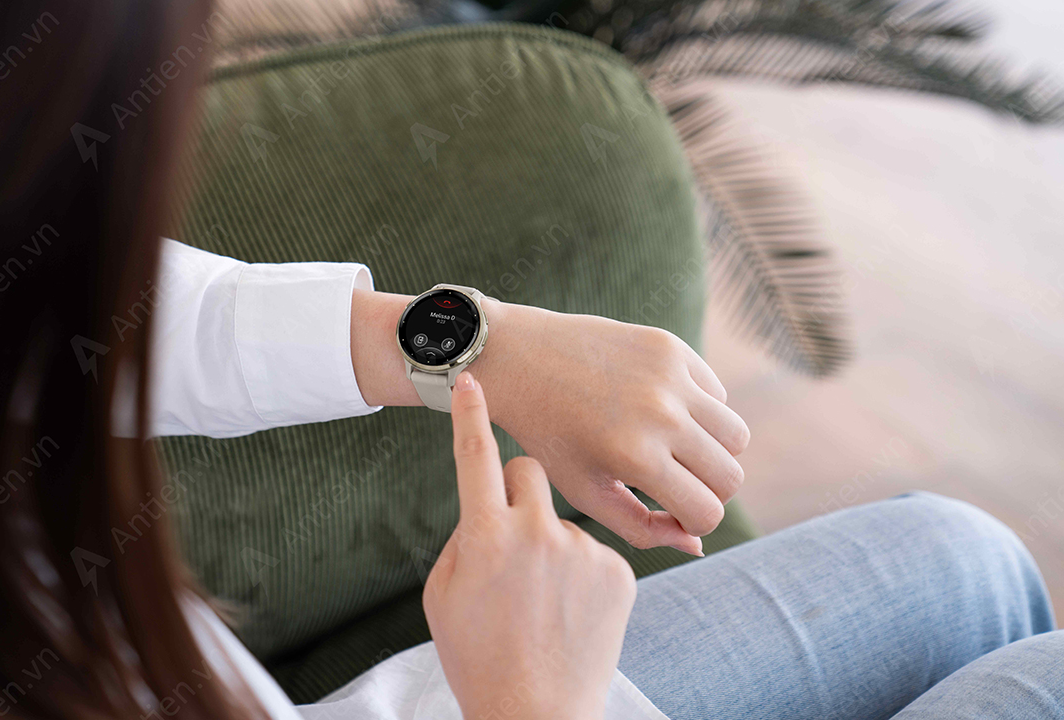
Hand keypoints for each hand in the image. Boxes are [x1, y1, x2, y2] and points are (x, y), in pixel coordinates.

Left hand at [350, 290, 749, 553]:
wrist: (517, 358)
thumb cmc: (549, 434)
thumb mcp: (584, 490)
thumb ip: (642, 527)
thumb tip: (697, 543)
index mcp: (636, 457)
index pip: (708, 512)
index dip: (693, 522)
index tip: (672, 513)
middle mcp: (662, 415)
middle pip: (732, 476)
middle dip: (709, 490)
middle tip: (677, 483)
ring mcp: (670, 376)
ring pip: (737, 435)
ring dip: (714, 451)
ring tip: (677, 451)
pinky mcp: (671, 346)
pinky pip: (717, 393)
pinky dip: (700, 410)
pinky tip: (662, 411)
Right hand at [423, 372, 634, 719]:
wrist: (535, 714)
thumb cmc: (477, 655)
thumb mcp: (445, 594)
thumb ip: (468, 537)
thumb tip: (491, 508)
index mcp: (485, 535)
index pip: (475, 457)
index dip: (470, 415)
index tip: (471, 378)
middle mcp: (537, 532)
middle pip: (531, 471)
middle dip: (519, 488)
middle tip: (512, 532)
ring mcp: (582, 550)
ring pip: (565, 518)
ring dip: (553, 544)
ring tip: (545, 602)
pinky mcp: (619, 571)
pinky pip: (595, 550)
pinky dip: (583, 572)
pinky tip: (573, 612)